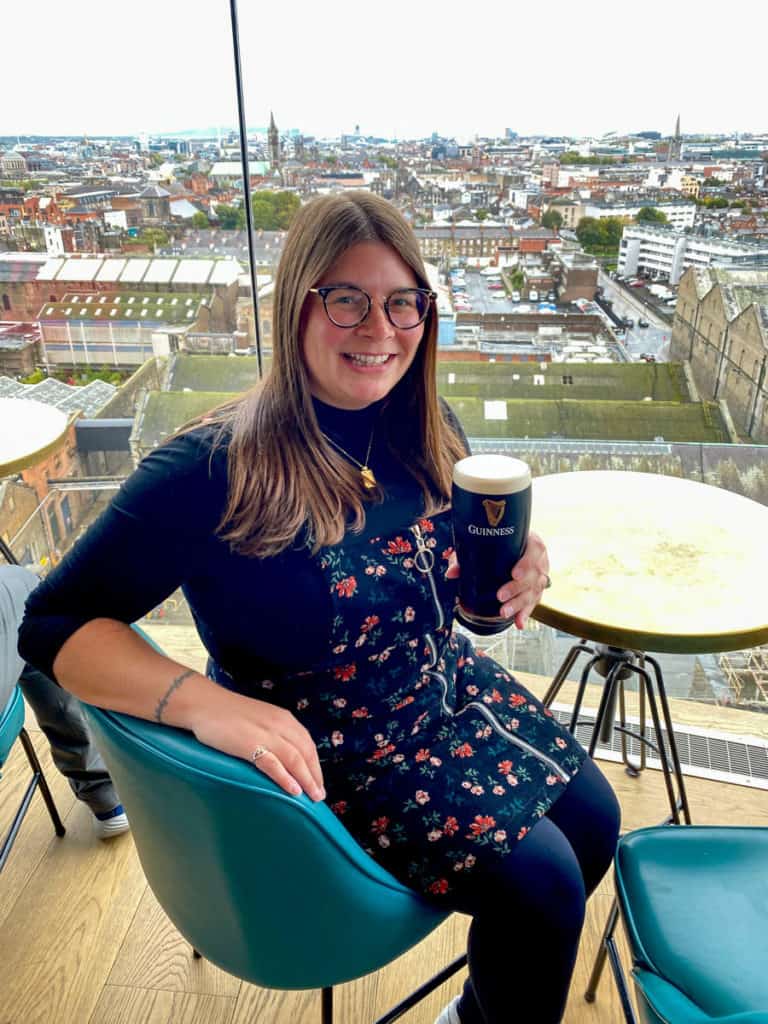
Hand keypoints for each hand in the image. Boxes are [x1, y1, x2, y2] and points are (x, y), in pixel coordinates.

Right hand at [190, 686, 325, 801]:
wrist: (204, 703)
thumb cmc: (229, 714)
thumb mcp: (260, 720)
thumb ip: (273, 733)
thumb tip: (284, 756)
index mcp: (283, 718)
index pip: (307, 743)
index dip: (315, 764)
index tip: (318, 780)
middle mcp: (280, 724)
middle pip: (306, 752)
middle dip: (315, 775)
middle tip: (320, 795)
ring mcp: (265, 733)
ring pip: (295, 759)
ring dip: (307, 779)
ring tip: (313, 797)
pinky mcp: (249, 744)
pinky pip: (273, 763)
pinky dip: (285, 778)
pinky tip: (294, 790)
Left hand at [446, 530, 550, 630]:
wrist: (513, 549)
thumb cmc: (498, 545)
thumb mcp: (482, 546)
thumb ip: (466, 557)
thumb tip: (452, 572)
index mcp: (531, 542)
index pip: (535, 550)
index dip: (526, 563)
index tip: (514, 574)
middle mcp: (538, 560)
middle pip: (533, 575)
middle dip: (516, 588)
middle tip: (500, 596)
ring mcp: (540, 577)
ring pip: (533, 592)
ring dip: (518, 604)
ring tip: (503, 612)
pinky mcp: (537, 591)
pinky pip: (533, 603)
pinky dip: (525, 614)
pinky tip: (519, 623)